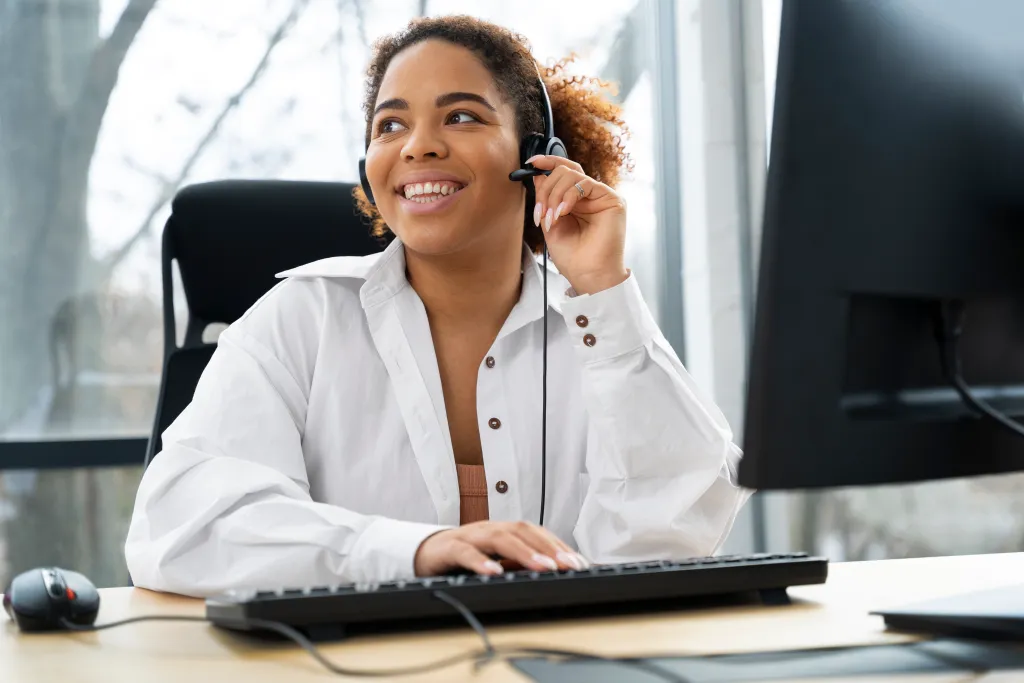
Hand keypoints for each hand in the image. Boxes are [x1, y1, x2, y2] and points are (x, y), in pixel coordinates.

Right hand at [413, 521, 589, 576]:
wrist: (423, 552)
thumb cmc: (462, 557)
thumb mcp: (495, 561)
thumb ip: (517, 565)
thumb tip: (551, 575)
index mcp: (503, 531)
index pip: (536, 533)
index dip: (558, 545)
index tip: (578, 563)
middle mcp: (489, 529)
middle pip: (523, 531)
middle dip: (549, 548)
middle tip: (569, 565)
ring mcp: (470, 535)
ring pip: (499, 537)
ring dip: (525, 553)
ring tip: (544, 568)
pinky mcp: (449, 548)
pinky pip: (465, 552)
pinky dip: (481, 562)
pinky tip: (494, 573)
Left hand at [527, 155, 628, 294]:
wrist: (587, 275)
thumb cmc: (572, 256)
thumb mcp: (550, 222)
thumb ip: (546, 198)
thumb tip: (538, 174)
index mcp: (576, 200)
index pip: (563, 171)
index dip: (546, 163)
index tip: (530, 164)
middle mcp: (590, 195)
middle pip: (564, 171)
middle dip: (546, 190)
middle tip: (540, 213)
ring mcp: (602, 196)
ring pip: (572, 174)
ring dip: (554, 196)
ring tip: (551, 219)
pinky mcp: (612, 200)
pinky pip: (585, 183)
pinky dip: (568, 196)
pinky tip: (563, 212)